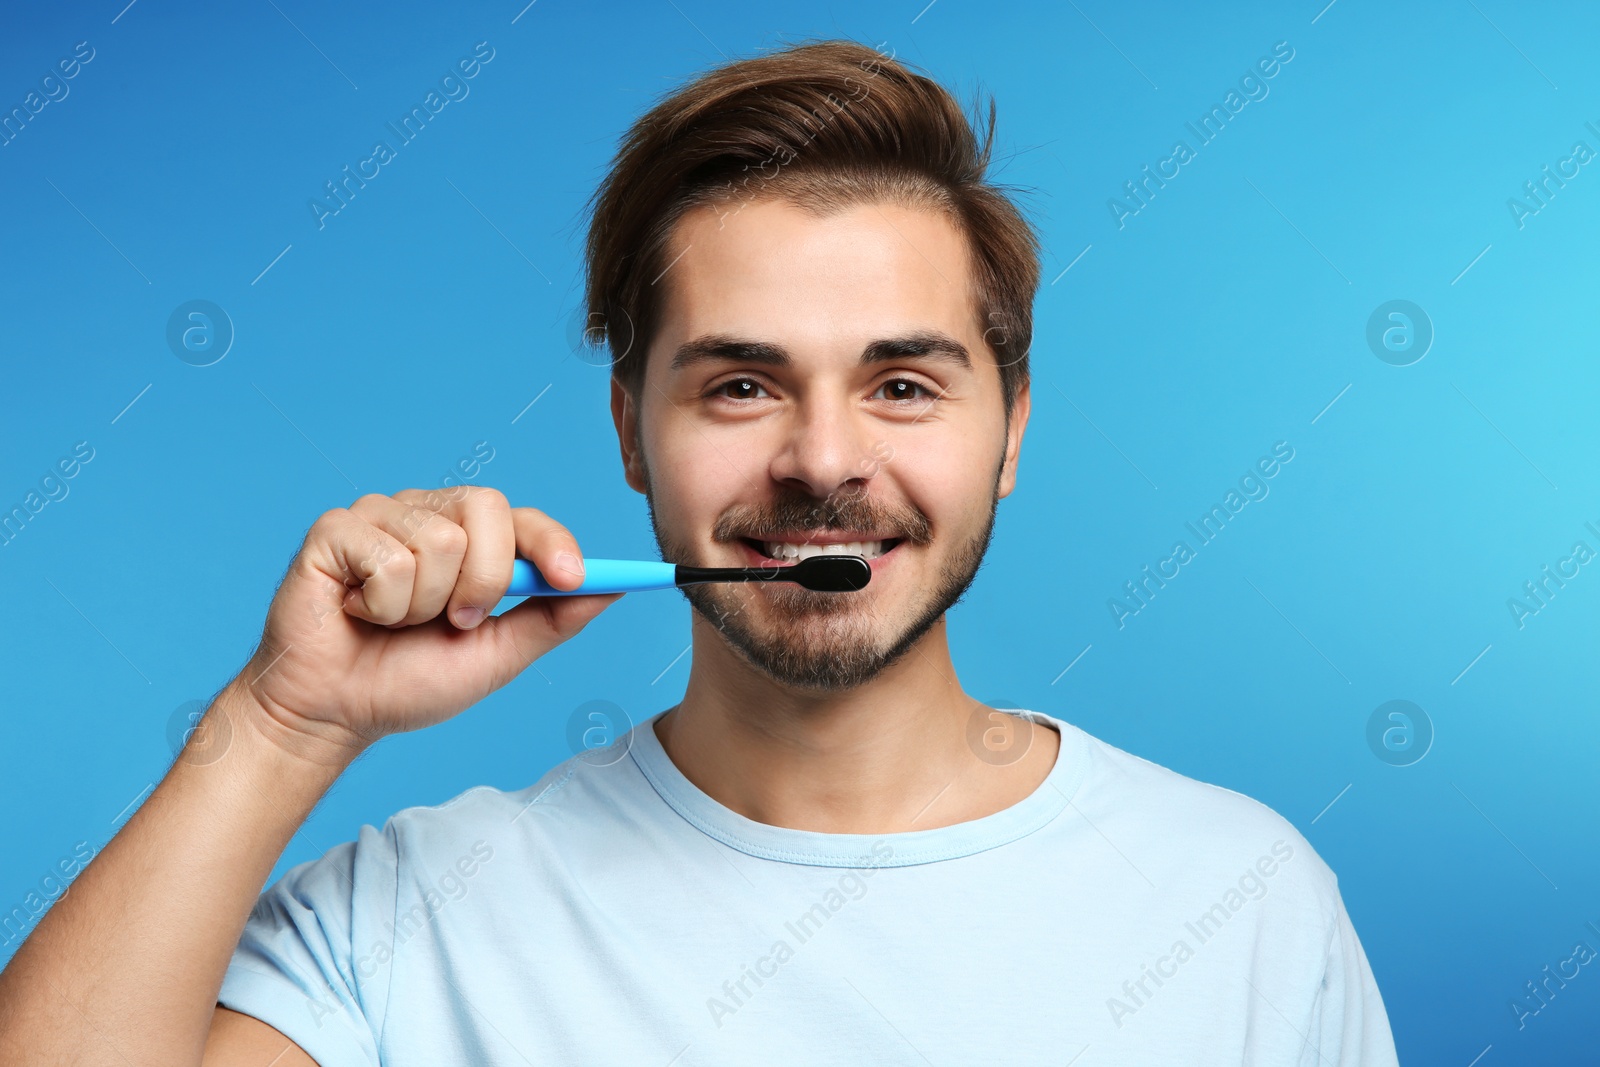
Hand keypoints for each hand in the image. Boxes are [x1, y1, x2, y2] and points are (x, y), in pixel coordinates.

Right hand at [227, 486, 620, 762]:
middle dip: (483, 583)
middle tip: (453, 621)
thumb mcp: (498, 655)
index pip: (523, 518)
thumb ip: (552, 618)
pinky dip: (382, 604)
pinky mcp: (335, 530)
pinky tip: (359, 612)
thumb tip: (612, 587)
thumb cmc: (408, 681)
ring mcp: (380, 516)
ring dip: (424, 605)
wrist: (336, 714)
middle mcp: (426, 515)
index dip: (553, 542)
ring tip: (394, 621)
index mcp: (468, 539)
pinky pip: (387, 556)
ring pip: (439, 541)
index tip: (573, 577)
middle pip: (487, 510)